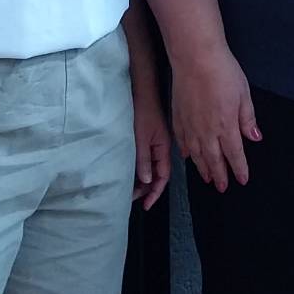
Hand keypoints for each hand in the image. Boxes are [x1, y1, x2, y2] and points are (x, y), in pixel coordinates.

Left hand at [131, 70, 172, 209]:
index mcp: (163, 148)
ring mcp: (155, 142)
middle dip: (146, 188)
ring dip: (142, 179)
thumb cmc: (141, 111)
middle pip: (157, 174)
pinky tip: (130, 172)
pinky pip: (146, 158)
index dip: (154, 192)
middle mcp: (161, 147)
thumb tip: (146, 180)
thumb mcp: (140, 138)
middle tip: (131, 199)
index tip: (146, 205)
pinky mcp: (148, 137)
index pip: (162, 177)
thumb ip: (143, 160)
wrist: (141, 89)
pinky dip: (139, 168)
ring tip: (129, 190)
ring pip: (150, 167)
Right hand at [171, 44, 260, 192]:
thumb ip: (247, 119)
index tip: (242, 180)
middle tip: (222, 187)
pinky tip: (188, 157)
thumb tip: (254, 138)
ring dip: (203, 168)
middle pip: (214, 160)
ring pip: (197, 155)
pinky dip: (187, 152)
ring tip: (208, 178)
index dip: (239, 169)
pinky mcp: (178, 117)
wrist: (195, 57)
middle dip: (220, 175)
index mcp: (226, 126)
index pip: (234, 154)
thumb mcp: (244, 94)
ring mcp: (190, 126)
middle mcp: (207, 131)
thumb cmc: (223, 72)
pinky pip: (182, 142)